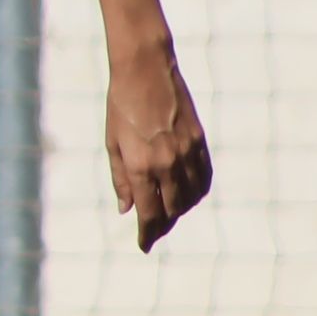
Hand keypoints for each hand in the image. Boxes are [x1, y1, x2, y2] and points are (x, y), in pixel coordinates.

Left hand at [104, 38, 212, 250]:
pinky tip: (188, 195)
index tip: (143, 245)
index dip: (147, 233)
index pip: (149, 213)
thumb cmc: (120, 106)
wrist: (145, 71)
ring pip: (191, 197)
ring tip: (168, 214)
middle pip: (172, 209)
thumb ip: (120, 178)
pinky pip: (204, 178)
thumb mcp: (112, 142)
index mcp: (140, 165)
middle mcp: (166, 163)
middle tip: (153, 231)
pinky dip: (197, 192)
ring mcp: (187, 153)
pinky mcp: (200, 142)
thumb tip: (126, 209)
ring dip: (180, 210)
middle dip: (162, 225)